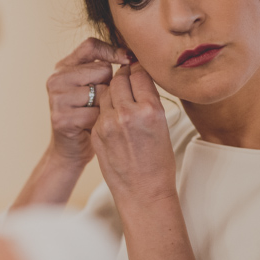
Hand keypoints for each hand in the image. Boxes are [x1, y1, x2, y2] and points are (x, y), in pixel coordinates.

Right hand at [47, 37, 130, 167]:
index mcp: (63, 67)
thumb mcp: (93, 86)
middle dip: (109, 85)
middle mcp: (56, 79)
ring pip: (101, 91)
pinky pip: (97, 112)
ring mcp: (57, 98)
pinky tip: (94, 126)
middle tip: (101, 101)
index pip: (91, 45)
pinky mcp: (62, 118)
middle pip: (101, 69)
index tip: (128, 60)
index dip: (112, 51)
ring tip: (97, 114)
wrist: (71, 150)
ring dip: (106, 105)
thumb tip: (130, 55)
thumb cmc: (88, 115)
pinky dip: (101, 121)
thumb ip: (103, 68)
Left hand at [91, 62, 175, 207]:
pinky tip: (113, 113)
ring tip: (121, 95)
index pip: (140, 74)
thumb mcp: (162, 125)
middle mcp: (127, 114)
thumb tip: (139, 80)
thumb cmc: (158, 161)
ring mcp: (108, 123)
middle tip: (128, 77)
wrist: (143, 191)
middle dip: (124, 76)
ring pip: (106, 91)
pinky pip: (100, 109)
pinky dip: (106, 106)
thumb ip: (149, 101)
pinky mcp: (97, 132)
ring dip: (113, 89)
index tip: (138, 68)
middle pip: (120, 79)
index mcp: (150, 110)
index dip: (138, 69)